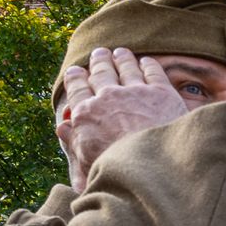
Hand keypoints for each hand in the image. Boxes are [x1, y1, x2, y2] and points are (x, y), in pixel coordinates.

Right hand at [56, 47, 188, 186]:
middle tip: (99, 54)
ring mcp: (136, 92)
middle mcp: (108, 97)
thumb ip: (73, 143)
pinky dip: (147, 64)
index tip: (76, 71)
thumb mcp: (86, 164)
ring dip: (122, 58)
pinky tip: (146, 61)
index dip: (76, 77)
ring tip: (120, 52)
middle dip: (99, 61)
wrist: (155, 170)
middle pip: (101, 72)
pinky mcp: (163, 93)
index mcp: (86, 114)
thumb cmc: (118, 173)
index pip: (77, 88)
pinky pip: (152, 70)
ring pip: (126, 66)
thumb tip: (62, 127)